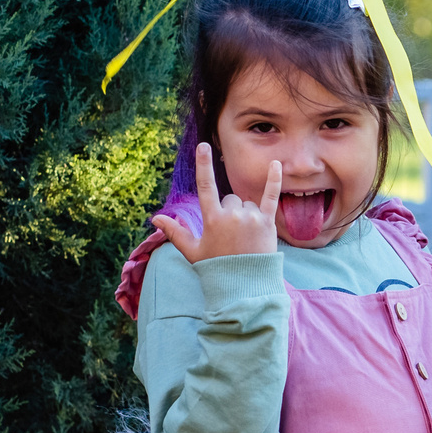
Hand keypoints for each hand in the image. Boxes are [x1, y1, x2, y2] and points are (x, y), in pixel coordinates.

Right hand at [151, 145, 279, 262]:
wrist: (244, 286)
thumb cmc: (216, 269)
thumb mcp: (193, 251)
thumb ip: (175, 232)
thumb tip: (155, 218)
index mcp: (212, 219)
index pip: (205, 186)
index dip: (203, 165)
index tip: (203, 146)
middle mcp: (232, 215)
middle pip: (229, 199)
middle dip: (228, 212)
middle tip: (230, 236)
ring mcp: (250, 218)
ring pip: (246, 204)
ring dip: (245, 214)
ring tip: (244, 238)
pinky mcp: (267, 223)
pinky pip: (271, 196)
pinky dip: (274, 180)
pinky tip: (277, 163)